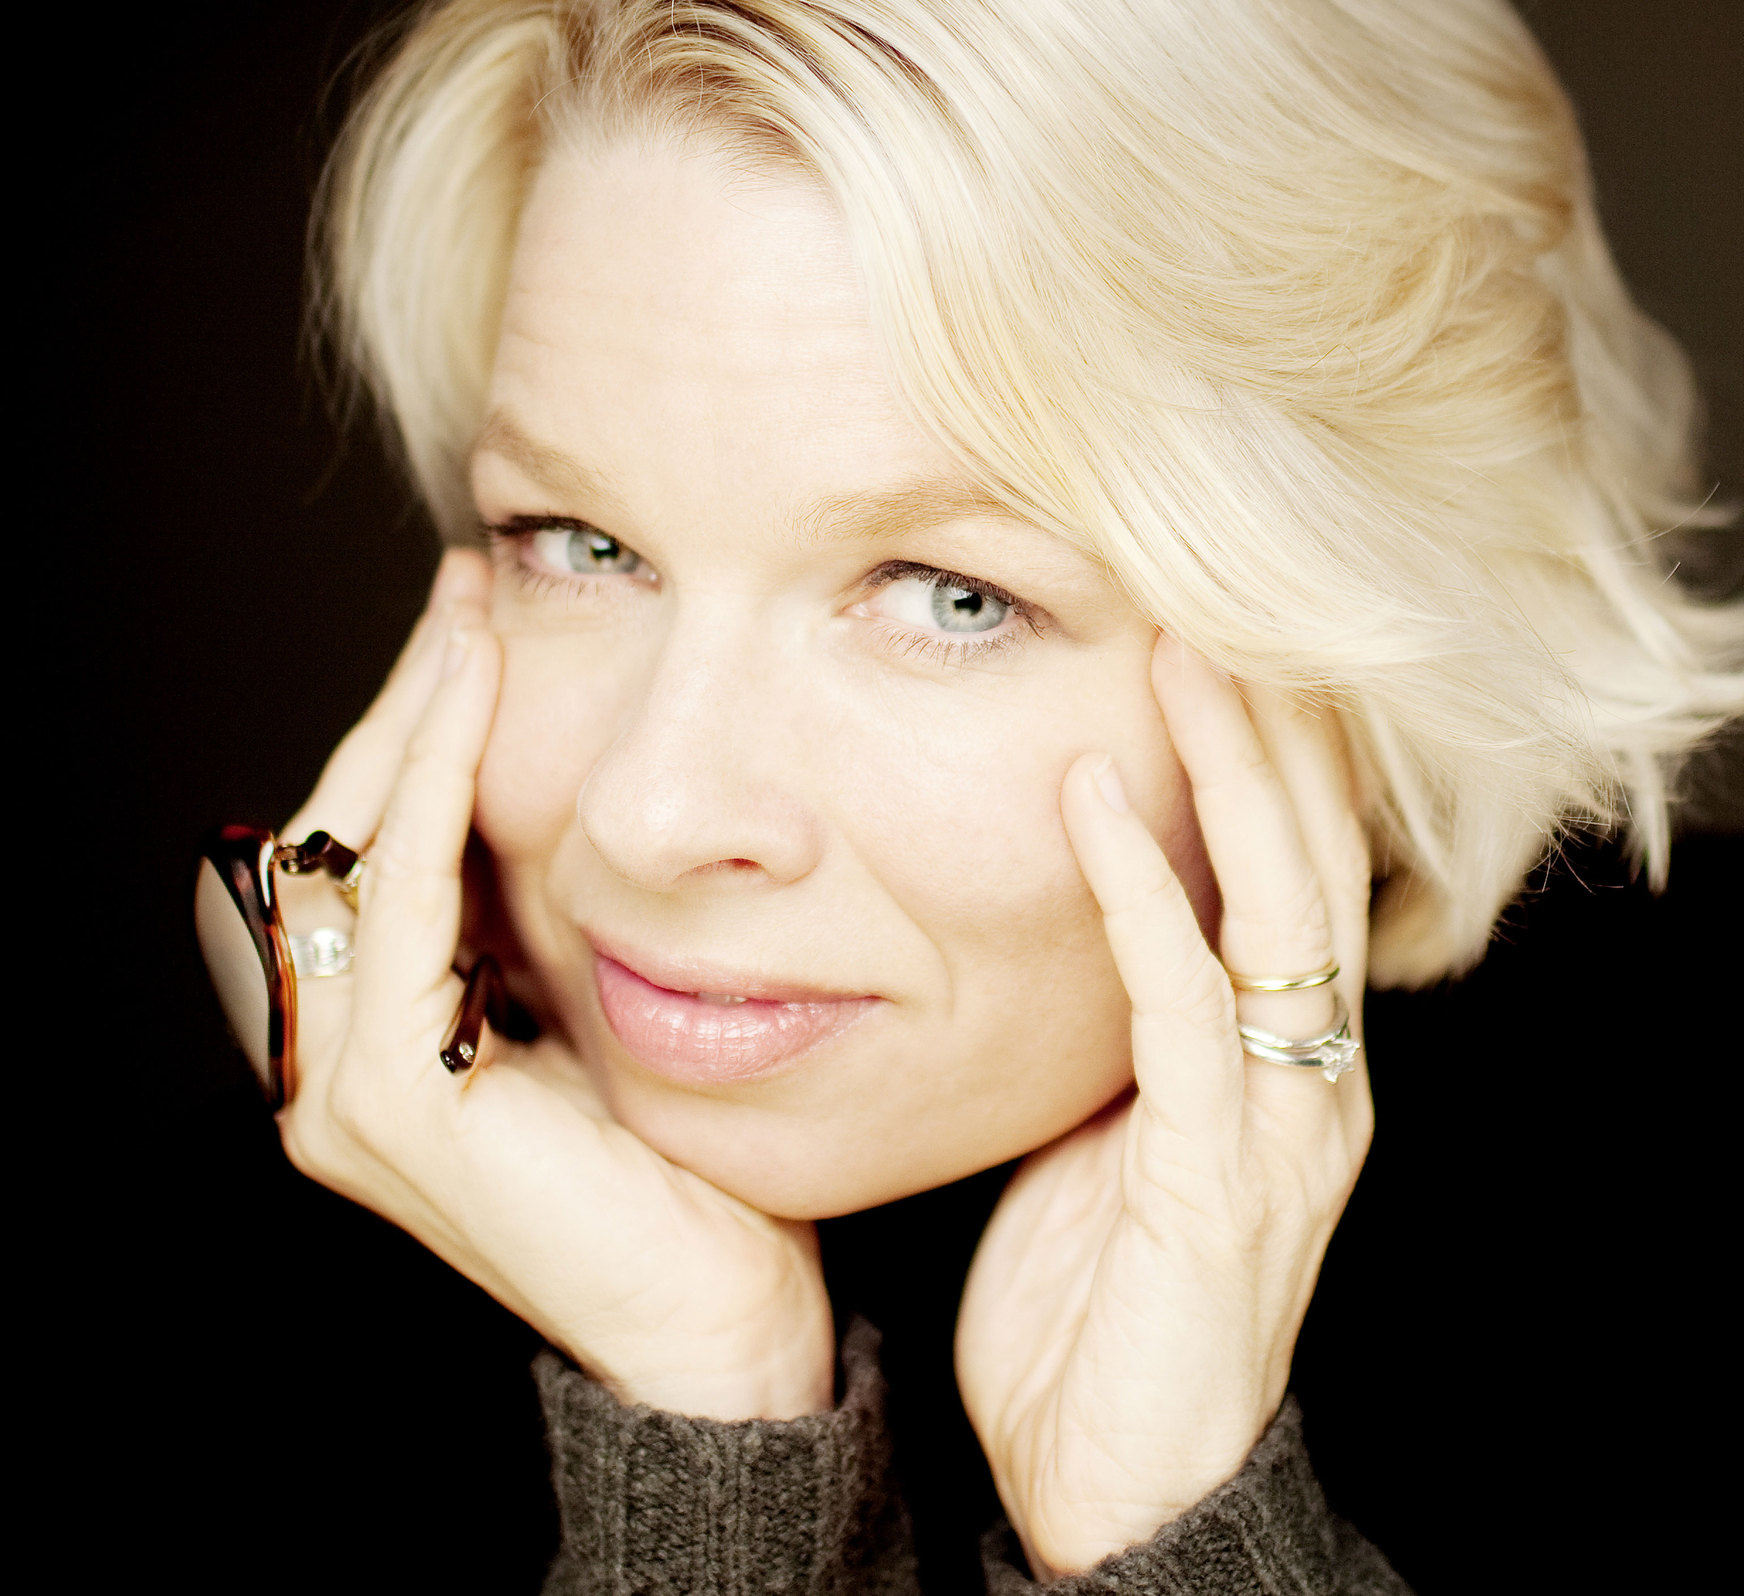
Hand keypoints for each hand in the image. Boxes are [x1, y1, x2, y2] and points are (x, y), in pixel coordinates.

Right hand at [269, 551, 832, 1418]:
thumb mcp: (591, 1012)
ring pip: (349, 849)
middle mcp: (325, 1063)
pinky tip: (481, 698)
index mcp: (373, 1042)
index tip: (476, 627)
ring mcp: (338, 1090)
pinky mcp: (387, 1105)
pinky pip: (400, 901)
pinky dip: (431, 790)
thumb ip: (539, 925)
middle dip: (405, 706)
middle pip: (336, 833)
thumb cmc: (677, 1170)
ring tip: (472, 619)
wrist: (716, 1319)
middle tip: (467, 594)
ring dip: (411, 723)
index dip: (411, 733)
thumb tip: (558, 798)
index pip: (365, 851)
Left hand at [954, 635, 1373, 1575]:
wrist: (1120, 1500)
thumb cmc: (1101, 1321)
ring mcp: (1281, 1126)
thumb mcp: (1116, 1152)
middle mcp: (1313, 1080)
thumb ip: (1130, 1046)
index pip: (1302, 875)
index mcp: (1292, 1068)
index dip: (1277, 755)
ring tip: (1181, 648)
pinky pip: (1185, 1005)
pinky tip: (1085, 804)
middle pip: (1313, 859)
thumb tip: (1083, 937)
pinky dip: (1138, 894)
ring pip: (1277, 906)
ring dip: (1230, 771)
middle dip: (1275, 724)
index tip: (1228, 635)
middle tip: (1219, 588)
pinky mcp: (1215, 1177)